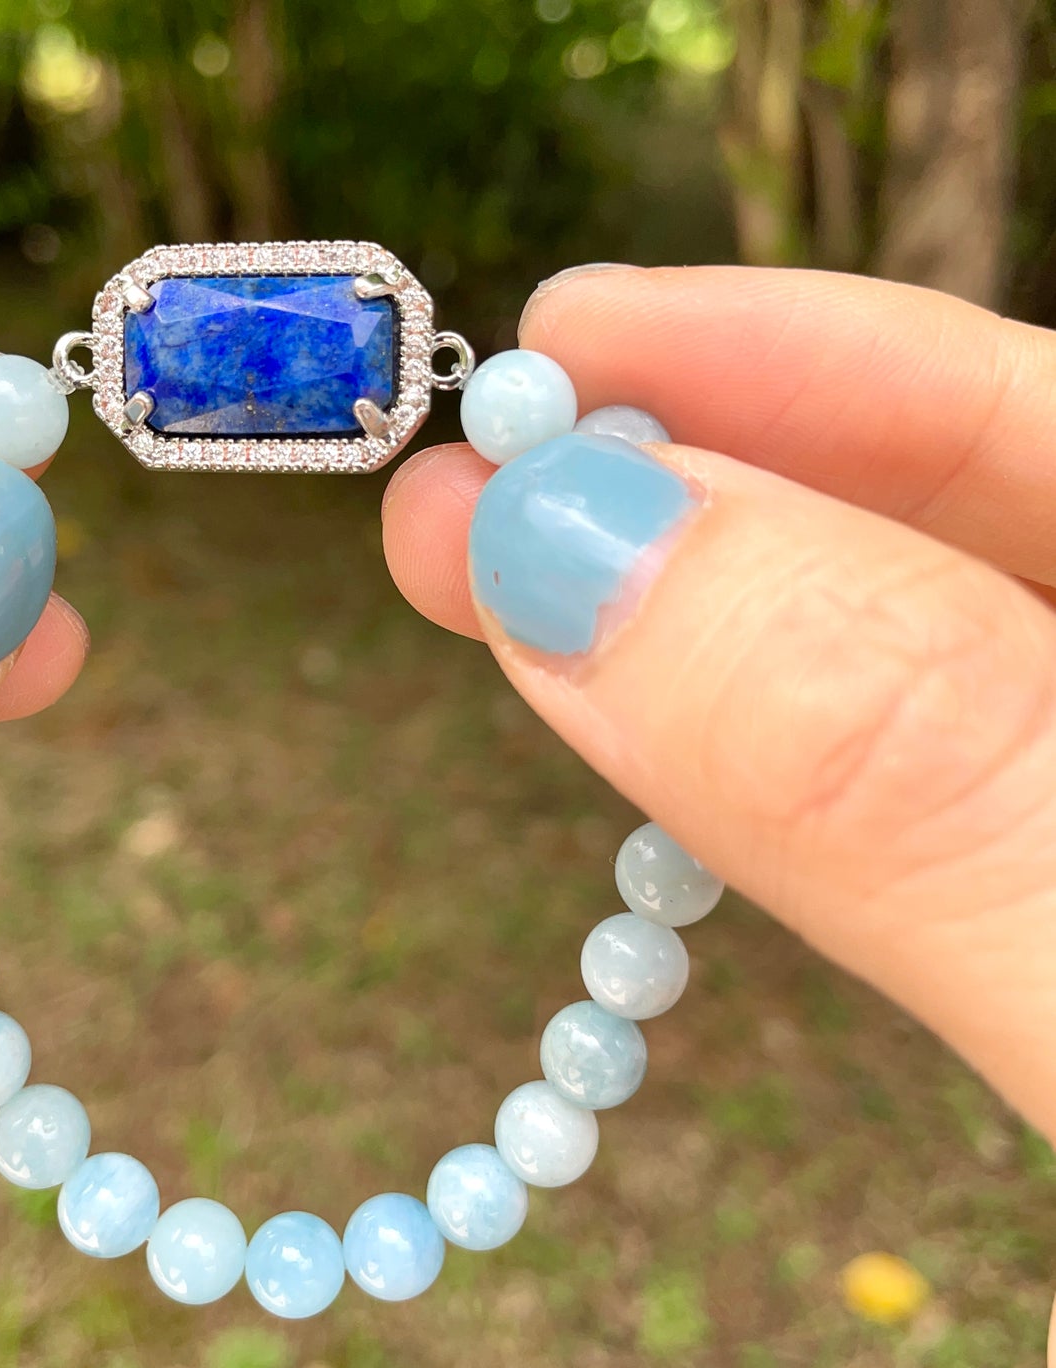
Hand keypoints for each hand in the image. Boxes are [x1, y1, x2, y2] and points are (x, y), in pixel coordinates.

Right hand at [384, 264, 1055, 1146]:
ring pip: (892, 667)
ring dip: (691, 630)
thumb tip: (575, 550)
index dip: (767, 349)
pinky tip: (655, 748)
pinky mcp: (1039, 928)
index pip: (1020, 409)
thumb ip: (910, 769)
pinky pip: (896, 806)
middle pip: (943, 523)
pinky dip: (755, 775)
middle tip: (464, 497)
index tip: (541, 345)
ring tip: (513, 598)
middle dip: (690, 487)